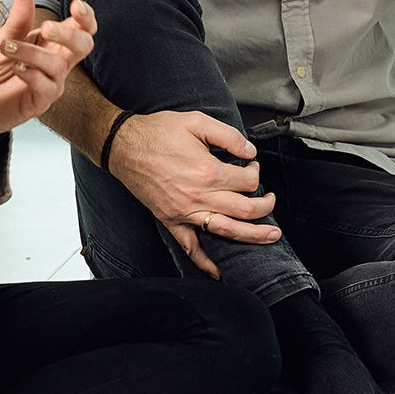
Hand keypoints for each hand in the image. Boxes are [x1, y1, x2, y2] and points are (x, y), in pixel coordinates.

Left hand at [0, 0, 96, 145]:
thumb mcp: (2, 38)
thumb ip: (18, 20)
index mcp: (52, 43)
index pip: (82, 28)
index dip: (86, 16)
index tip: (76, 5)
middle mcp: (58, 61)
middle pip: (84, 45)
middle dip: (68, 34)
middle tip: (45, 28)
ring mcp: (52, 82)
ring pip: (59, 64)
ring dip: (34, 53)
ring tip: (8, 48)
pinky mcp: (41, 101)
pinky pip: (47, 86)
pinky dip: (31, 74)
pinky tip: (16, 68)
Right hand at [106, 109, 279, 278]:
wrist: (123, 146)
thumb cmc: (158, 132)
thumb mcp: (197, 121)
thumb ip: (229, 136)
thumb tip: (250, 151)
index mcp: (207, 171)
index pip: (248, 181)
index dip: (256, 171)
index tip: (252, 164)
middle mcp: (198, 196)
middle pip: (245, 209)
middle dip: (266, 206)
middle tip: (271, 200)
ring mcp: (184, 212)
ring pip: (227, 231)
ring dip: (253, 235)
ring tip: (271, 236)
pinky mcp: (170, 220)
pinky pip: (190, 247)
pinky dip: (205, 263)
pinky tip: (218, 271)